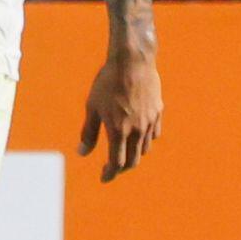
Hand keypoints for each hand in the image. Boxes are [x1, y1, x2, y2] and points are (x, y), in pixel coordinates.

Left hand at [77, 46, 162, 181]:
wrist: (132, 61)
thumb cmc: (107, 83)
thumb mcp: (92, 107)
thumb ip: (88, 132)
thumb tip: (82, 153)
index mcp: (118, 130)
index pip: (116, 162)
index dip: (110, 173)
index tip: (104, 178)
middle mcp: (137, 130)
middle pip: (133, 160)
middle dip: (122, 169)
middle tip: (113, 170)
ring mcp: (150, 121)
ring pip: (145, 148)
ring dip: (134, 155)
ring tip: (125, 154)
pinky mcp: (158, 111)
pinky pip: (154, 133)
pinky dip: (146, 141)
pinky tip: (139, 137)